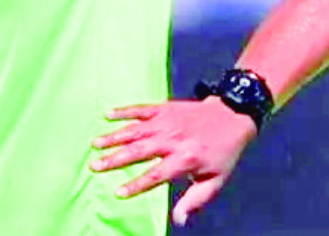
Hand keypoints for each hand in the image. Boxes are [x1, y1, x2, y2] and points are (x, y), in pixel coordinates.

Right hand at [90, 97, 258, 226]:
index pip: (155, 174)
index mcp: (185, 159)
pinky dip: (124, 110)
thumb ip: (195, 200)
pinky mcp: (166, 107)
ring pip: (136, 129)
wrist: (234, 115)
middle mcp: (173, 139)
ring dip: (114, 136)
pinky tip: (107, 114)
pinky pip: (142, 109)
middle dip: (115, 159)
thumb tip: (179, 220)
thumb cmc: (222, 152)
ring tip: (94, 144)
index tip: (117, 192)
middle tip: (94, 165)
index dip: (136, 184)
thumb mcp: (215, 180)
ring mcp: (168, 121)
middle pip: (140, 150)